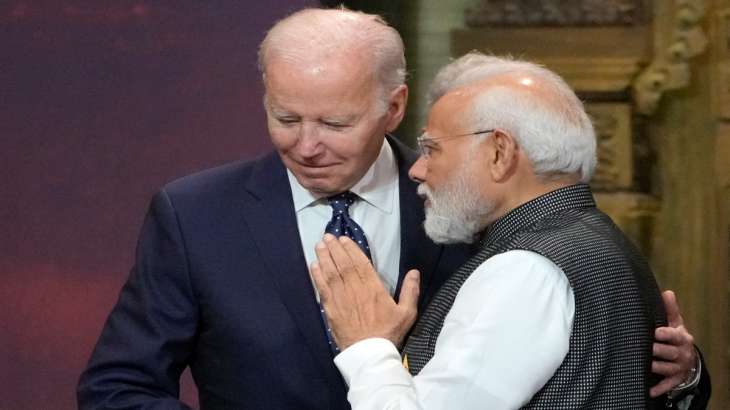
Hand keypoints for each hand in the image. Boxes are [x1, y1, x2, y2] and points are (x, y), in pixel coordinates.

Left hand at [311, 234, 419, 349]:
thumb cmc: (388, 332)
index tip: (344, 239)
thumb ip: (410, 291)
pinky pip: (322, 288)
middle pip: (343, 264)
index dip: (351, 249)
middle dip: (334, 248)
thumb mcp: (407, 313)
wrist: (369, 353)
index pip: (360, 263)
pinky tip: (313, 265)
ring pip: (330, 272)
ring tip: (320, 245)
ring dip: (324, 257)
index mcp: (373, 288)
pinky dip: (317, 275)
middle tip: (327, 236)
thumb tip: (414, 272)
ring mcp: (341, 298)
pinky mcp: (330, 308)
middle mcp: (355, 289)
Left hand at [650, 290, 696, 396]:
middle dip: (657, 351)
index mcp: (681, 337)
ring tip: (643, 364)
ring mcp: (679, 367)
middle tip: (645, 348)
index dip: (665, 334)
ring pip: (666, 368)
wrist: (686, 356)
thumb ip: (670, 309)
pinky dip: (659, 388)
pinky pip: (668, 385)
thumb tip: (667, 292)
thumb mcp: (674, 322)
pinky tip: (649, 390)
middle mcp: (682, 353)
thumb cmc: (675, 335)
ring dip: (655, 367)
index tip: (655, 332)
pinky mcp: (675, 379)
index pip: (674, 335)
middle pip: (669, 353)